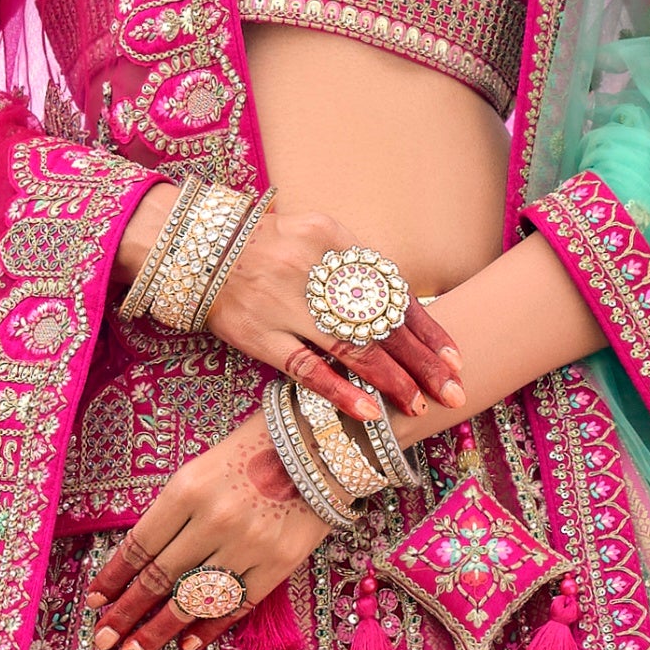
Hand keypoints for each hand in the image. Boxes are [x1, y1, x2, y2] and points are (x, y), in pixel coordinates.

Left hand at [88, 426, 325, 649]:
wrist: (325, 444)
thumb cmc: (257, 448)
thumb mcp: (203, 466)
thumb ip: (176, 510)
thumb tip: (146, 561)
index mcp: (188, 488)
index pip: (140, 546)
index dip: (114, 578)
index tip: (96, 600)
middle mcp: (214, 520)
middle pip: (159, 578)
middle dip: (127, 613)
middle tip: (104, 639)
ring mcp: (248, 545)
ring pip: (193, 598)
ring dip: (159, 629)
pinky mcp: (279, 563)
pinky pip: (237, 604)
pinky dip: (210, 626)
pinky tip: (188, 643)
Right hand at [206, 197, 461, 422]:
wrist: (195, 246)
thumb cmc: (267, 246)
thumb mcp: (316, 238)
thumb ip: (355, 269)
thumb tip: (404, 311)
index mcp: (335, 240)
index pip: (394, 291)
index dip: (427, 328)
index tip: (454, 358)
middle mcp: (314, 269)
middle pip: (381, 323)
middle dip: (421, 361)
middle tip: (452, 390)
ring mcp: (285, 302)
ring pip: (350, 347)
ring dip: (390, 380)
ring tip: (418, 406)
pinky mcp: (257, 332)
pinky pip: (304, 367)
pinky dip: (338, 391)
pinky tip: (366, 412)